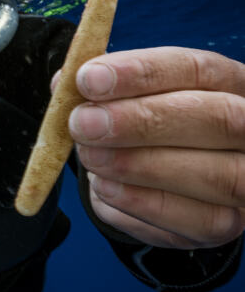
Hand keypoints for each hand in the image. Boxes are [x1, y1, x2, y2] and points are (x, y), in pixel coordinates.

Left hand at [68, 47, 244, 248]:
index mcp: (227, 82)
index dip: (140, 72)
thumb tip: (64, 86)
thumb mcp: (122, 96)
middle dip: (140, 120)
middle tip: (83, 124)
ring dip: (137, 166)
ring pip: (214, 175)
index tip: (87, 78)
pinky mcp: (226, 223)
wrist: (158, 179)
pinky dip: (140, 203)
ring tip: (90, 156)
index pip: (196, 68)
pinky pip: (193, 220)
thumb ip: (97, 86)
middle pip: (216, 117)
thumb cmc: (140, 124)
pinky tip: (105, 186)